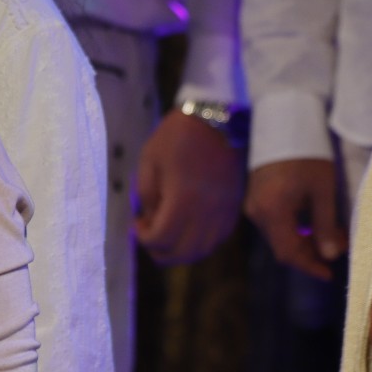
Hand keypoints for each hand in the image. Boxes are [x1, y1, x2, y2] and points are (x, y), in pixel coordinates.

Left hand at [133, 109, 244, 265]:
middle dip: (160, 250)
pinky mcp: (233, 207)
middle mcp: (206, 212)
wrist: (217, 117)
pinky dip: (201, 242)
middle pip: (182, 254)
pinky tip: (190, 228)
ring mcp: (223, 211)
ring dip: (181, 250)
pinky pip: (218, 239)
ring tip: (170, 232)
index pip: (160, 240)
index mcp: (182, 200)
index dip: (143, 237)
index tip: (138, 222)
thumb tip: (150, 219)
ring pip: (202, 251)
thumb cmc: (177, 136)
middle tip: (151, 232)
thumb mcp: (150, 161)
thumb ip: (147, 196)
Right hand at [244, 158, 346, 280]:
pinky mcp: (256, 195)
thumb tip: (331, 256)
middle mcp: (256, 212)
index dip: (309, 267)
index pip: (289, 253)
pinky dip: (294, 228)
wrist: (286, 120)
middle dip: (310, 254)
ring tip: (332, 235)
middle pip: (282, 246)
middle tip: (338, 249)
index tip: (330, 274)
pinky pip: (274, 222)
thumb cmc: (309, 153)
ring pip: (278, 235)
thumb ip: (325, 225)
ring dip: (303, 241)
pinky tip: (314, 223)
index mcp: (272, 211)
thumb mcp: (322, 190)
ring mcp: (253, 204)